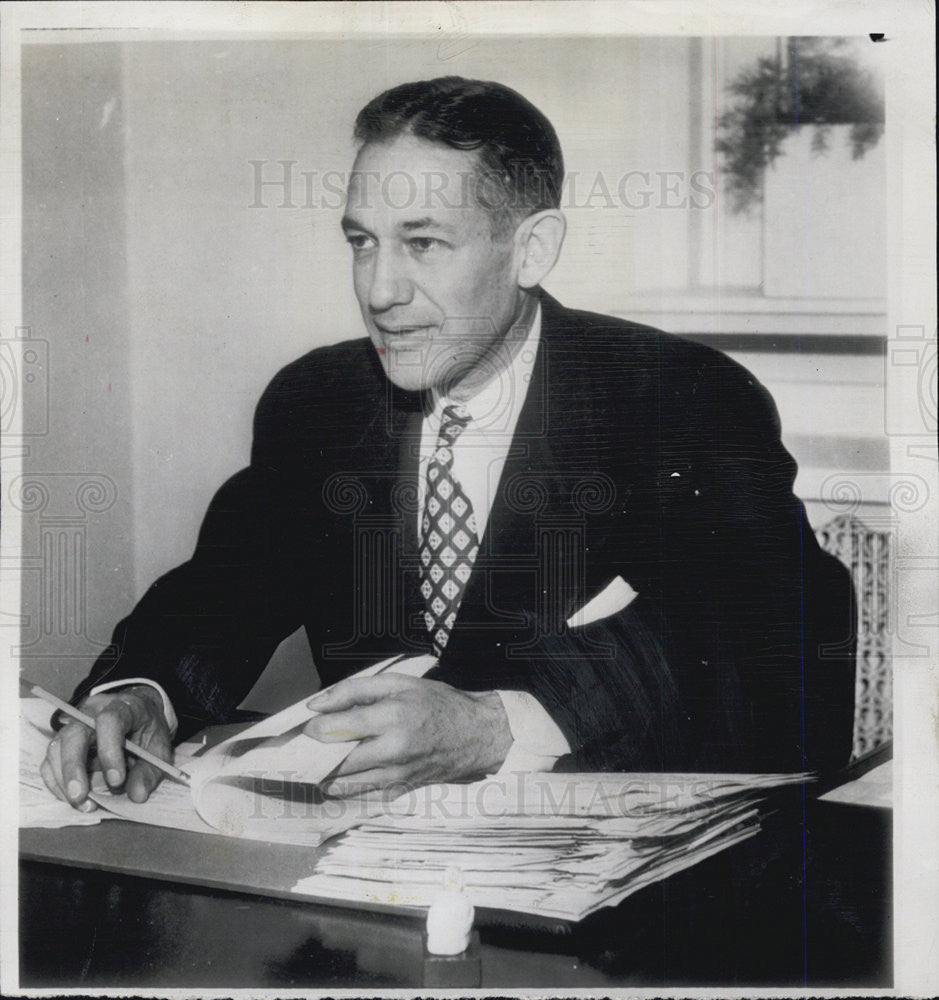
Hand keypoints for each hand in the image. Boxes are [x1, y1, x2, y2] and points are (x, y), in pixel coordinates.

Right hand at [40, 685, 172, 808]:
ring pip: (56, 748)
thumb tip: (137, 795)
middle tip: (81, 797)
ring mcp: (74, 724)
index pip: (110, 720)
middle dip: (74, 768)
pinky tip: (72, 798)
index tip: (117, 780)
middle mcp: (93, 711)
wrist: (137, 716)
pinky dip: (56, 783)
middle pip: (74, 733)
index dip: (110, 750)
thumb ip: (150, 771)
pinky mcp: (63, 741)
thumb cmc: (147, 731)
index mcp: (123, 707)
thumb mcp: (159, 748)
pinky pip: (50, 761)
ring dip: (64, 780)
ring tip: (82, 804)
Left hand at [303, 674, 512, 796]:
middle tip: (310, 745)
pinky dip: (344, 788)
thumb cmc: (436, 703)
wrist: (475, 735)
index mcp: (393, 717)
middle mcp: (393, 750)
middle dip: (315, 754)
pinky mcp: (399, 791)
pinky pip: (360, 797)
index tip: (309, 726)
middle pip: (336, 761)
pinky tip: (341, 775)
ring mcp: (396, 776)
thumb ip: (354, 690)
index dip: (315, 728)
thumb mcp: (398, 683)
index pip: (338, 728)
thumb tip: (316, 705)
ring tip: (322, 760)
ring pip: (344, 785)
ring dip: (325, 774)